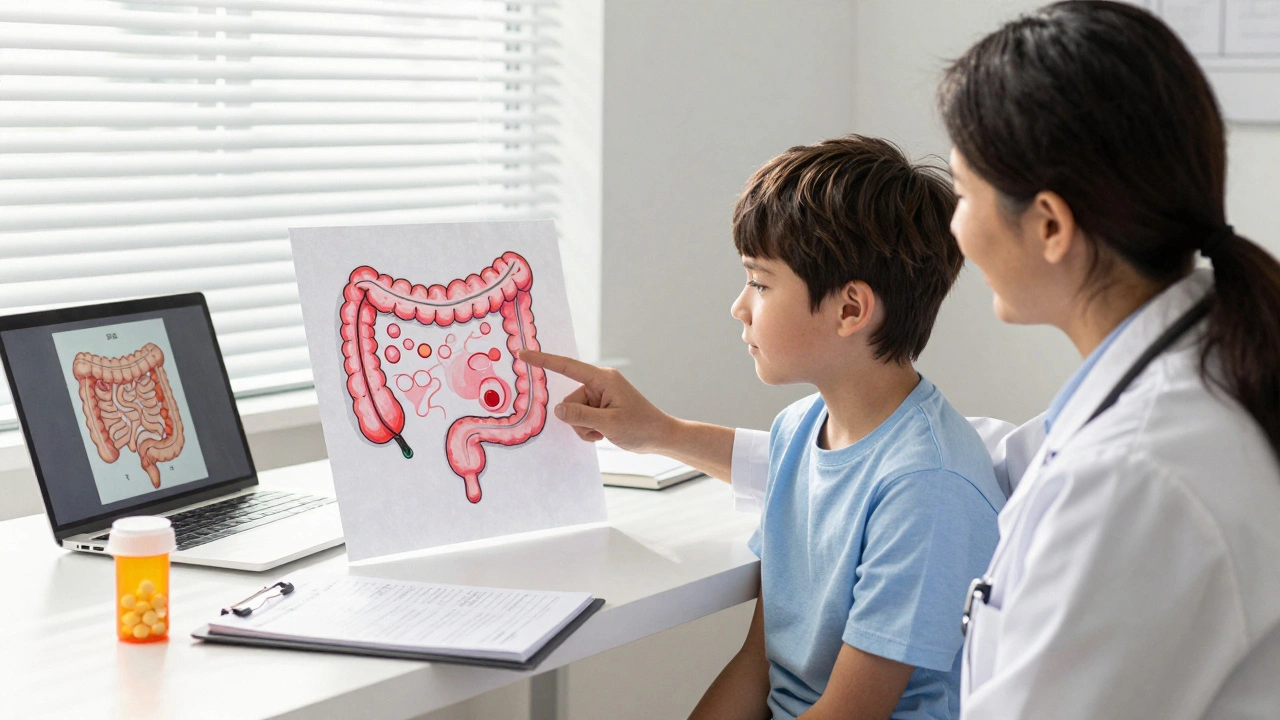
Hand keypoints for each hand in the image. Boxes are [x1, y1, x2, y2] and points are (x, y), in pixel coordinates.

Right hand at [518, 349, 675, 452]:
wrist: (661, 437)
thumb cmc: (641, 427)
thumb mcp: (609, 424)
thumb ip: (580, 415)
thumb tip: (557, 409)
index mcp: (603, 379)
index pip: (567, 367)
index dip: (543, 360)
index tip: (523, 353)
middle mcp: (600, 383)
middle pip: (570, 400)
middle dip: (578, 419)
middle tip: (600, 430)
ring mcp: (601, 395)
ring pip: (574, 412)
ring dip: (584, 427)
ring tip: (604, 433)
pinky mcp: (601, 406)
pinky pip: (581, 418)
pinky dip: (588, 429)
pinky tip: (604, 434)